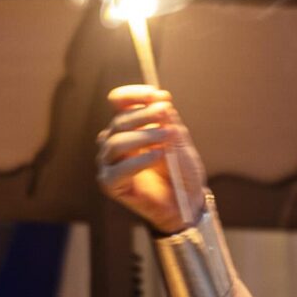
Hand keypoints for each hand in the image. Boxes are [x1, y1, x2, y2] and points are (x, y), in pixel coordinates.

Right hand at [95, 86, 207, 234]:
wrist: (187, 202)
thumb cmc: (182, 171)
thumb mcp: (179, 141)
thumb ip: (169, 121)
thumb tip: (161, 98)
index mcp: (128, 128)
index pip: (119, 104)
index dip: (133, 95)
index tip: (154, 93)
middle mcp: (113, 143)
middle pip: (119, 122)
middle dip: (142, 114)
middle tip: (164, 112)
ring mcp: (109, 164)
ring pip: (116, 143)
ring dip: (143, 136)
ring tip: (166, 137)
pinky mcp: (110, 184)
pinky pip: (118, 170)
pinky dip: (138, 160)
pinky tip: (158, 155)